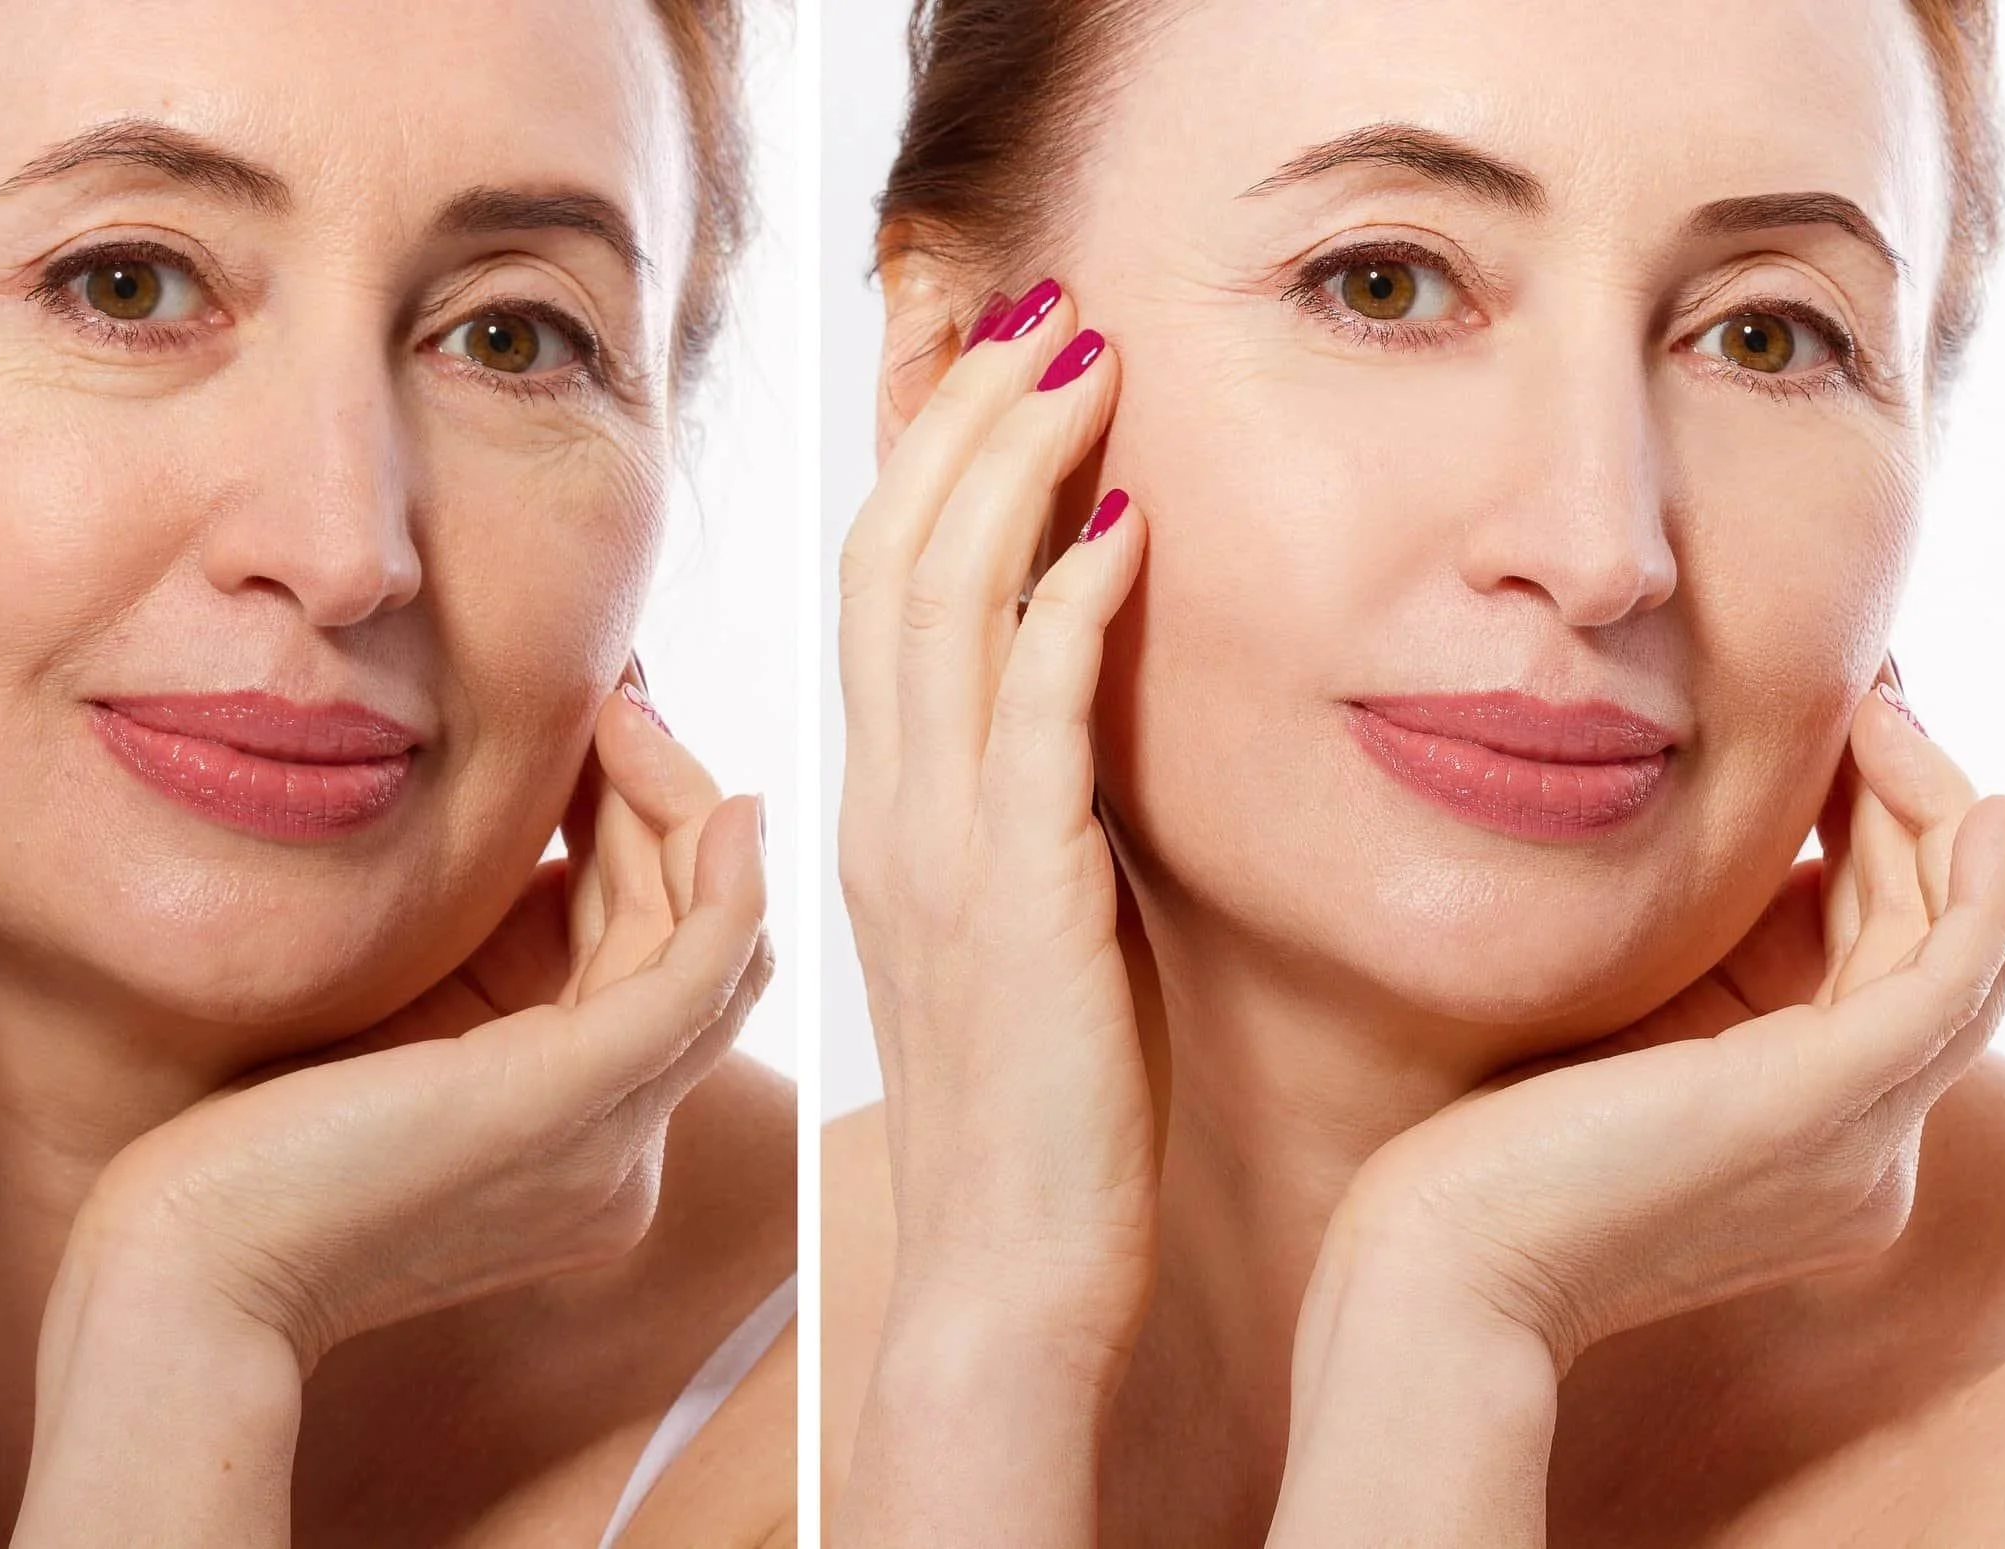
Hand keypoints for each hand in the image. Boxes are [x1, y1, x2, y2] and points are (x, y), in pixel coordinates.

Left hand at [11, 686, 767, 1543]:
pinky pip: (711, 963)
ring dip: (682, 809)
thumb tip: (519, 840)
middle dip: (666, 810)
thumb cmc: (240, 1161)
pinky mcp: (586, 1093)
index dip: (635, 846)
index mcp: (575, 1144)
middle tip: (614, 705)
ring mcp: (615, 1132)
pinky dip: (727, 873)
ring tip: (621, 713)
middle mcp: (621, 1150)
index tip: (587, 742)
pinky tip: (718, 801)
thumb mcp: (381, 1036)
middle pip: (698, 950)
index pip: (653, 974)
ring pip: (714, 943)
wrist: (186, 1273)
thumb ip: (465, 968)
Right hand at [833, 280, 1147, 1542]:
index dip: (918, 453)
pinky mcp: (1016, 904)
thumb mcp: (1016, 926)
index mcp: (882, 809)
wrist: (1005, 1273)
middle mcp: (886, 808)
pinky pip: (1030, 725)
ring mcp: (937, 852)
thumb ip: (1021, 809)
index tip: (974, 345)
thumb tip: (1073, 700)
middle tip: (1033, 297)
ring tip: (1078, 355)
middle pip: (894, 560)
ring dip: (1011, 469)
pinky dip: (1070, 613)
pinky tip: (1124, 529)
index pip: (880, 588)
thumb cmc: (1032, 1108)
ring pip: (942, 610)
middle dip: (959, 413)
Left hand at [1268, 677, 2004, 1541]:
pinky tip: (1952, 791)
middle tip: (1869, 701)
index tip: (1831, 746)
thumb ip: (1678, 987)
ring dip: (1935, 812)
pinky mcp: (1828, 1095)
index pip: (1889, 978)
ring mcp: (1861, 1134)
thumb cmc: (1477, 1168)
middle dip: (1915, 813)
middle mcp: (1865, 1152)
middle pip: (1941, 953)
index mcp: (1812, 1143)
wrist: (1439, 1270)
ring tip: (1876, 710)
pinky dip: (1969, 872)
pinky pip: (1955, 966)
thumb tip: (1701, 872)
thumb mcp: (1605, 1053)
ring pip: (1962, 945)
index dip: (1878, 851)